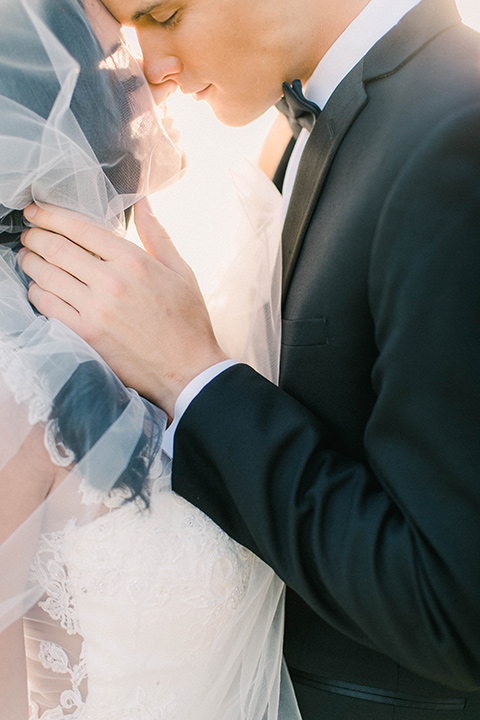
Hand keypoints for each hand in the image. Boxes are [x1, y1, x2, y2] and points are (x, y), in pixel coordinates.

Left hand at [20, 200, 227, 415]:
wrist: (188, 371)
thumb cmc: (187, 321)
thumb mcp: (181, 271)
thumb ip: (157, 235)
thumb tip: (142, 202)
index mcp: (134, 261)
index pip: (80, 228)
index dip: (51, 215)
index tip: (36, 211)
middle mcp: (111, 282)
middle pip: (56, 248)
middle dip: (36, 236)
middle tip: (29, 233)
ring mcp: (95, 310)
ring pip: (46, 275)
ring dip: (31, 261)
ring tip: (28, 257)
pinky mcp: (85, 335)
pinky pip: (47, 306)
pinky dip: (37, 292)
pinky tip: (38, 287)